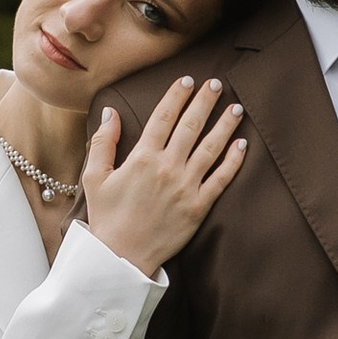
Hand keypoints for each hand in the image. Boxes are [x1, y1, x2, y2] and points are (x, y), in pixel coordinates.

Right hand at [84, 77, 245, 277]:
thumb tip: (111, 111)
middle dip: (205, 101)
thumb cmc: (107, 218)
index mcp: (142, 157)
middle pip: (191, 125)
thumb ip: (104, 142)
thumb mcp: (95, 177)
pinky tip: (242, 144)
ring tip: (236, 108)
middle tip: (216, 84)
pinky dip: (234, 160)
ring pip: (212, 147)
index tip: (188, 80)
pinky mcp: (199, 207)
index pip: (164, 116)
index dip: (177, 95)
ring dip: (225, 124)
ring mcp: (186, 187)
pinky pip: (221, 178)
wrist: (120, 258)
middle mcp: (167, 167)